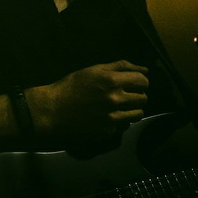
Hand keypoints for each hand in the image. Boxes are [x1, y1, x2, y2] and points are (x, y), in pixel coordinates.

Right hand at [26, 60, 148, 150]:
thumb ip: (121, 67)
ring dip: (132, 110)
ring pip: (138, 114)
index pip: (143, 81)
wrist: (53, 110)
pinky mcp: (108, 131)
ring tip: (119, 107)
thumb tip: (145, 70)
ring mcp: (112, 116)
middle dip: (137, 95)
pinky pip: (126, 125)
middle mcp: (115, 99)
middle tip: (125, 95)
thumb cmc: (72, 87)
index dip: (140, 81)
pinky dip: (121, 121)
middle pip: (143, 98)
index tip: (134, 84)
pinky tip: (109, 116)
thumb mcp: (94, 70)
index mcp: (111, 80)